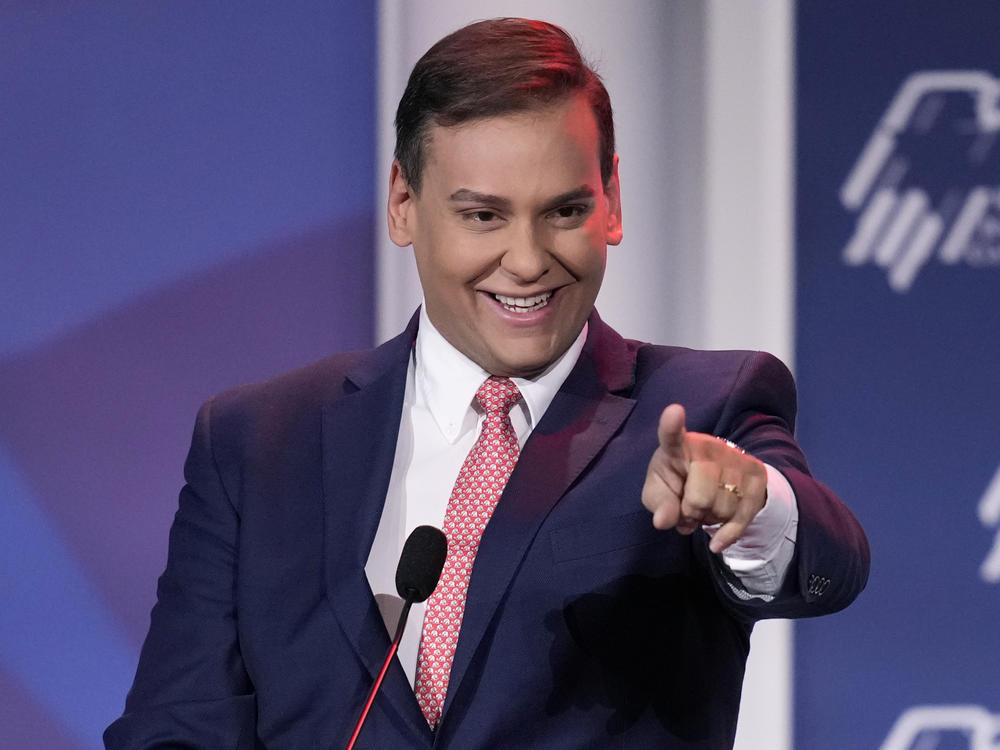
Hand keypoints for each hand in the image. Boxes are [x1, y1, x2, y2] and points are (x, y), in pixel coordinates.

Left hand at [641, 404, 767, 553]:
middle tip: (688, 510)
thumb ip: (659, 505)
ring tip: (704, 511)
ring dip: (710, 521)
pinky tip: (717, 542)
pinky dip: (728, 534)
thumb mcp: (659, 494)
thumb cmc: (677, 483)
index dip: (672, 424)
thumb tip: (663, 521)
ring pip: (723, 509)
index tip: (674, 412)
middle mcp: (708, 446)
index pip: (672, 435)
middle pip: (700, 498)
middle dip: (692, 514)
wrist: (713, 480)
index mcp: (678, 446)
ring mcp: (735, 457)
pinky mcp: (756, 473)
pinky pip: (744, 516)